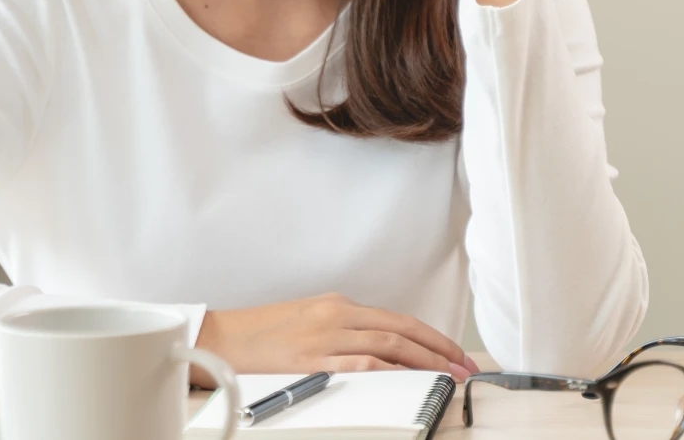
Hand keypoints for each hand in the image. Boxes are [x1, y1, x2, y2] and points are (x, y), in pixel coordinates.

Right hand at [188, 292, 478, 387]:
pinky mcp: (310, 359)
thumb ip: (342, 329)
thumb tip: (378, 348)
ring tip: (448, 377)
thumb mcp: (307, 320)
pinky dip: (387, 369)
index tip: (454, 353)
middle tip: (464, 367)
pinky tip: (406, 378)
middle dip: (439, 349)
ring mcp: (323, 337)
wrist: (220, 338)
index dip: (432, 336)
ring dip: (424, 361)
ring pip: (388, 344)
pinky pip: (358, 362)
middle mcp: (335, 315)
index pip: (397, 319)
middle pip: (401, 329)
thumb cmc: (259, 334)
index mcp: (336, 305)